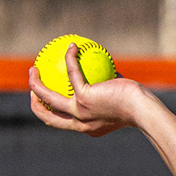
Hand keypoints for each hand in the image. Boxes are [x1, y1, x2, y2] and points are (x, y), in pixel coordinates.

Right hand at [27, 45, 146, 136]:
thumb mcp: (122, 100)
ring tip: (34, 67)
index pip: (62, 123)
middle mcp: (81, 124)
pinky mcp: (84, 99)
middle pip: (47, 117)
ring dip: (36, 83)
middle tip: (32, 85)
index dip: (48, 112)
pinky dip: (70, 59)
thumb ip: (109, 90)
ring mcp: (80, 112)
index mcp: (87, 127)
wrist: (143, 110)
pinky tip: (72, 47)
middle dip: (35, 103)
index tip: (44, 99)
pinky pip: (72, 74)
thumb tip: (105, 71)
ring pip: (48, 99)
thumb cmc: (138, 105)